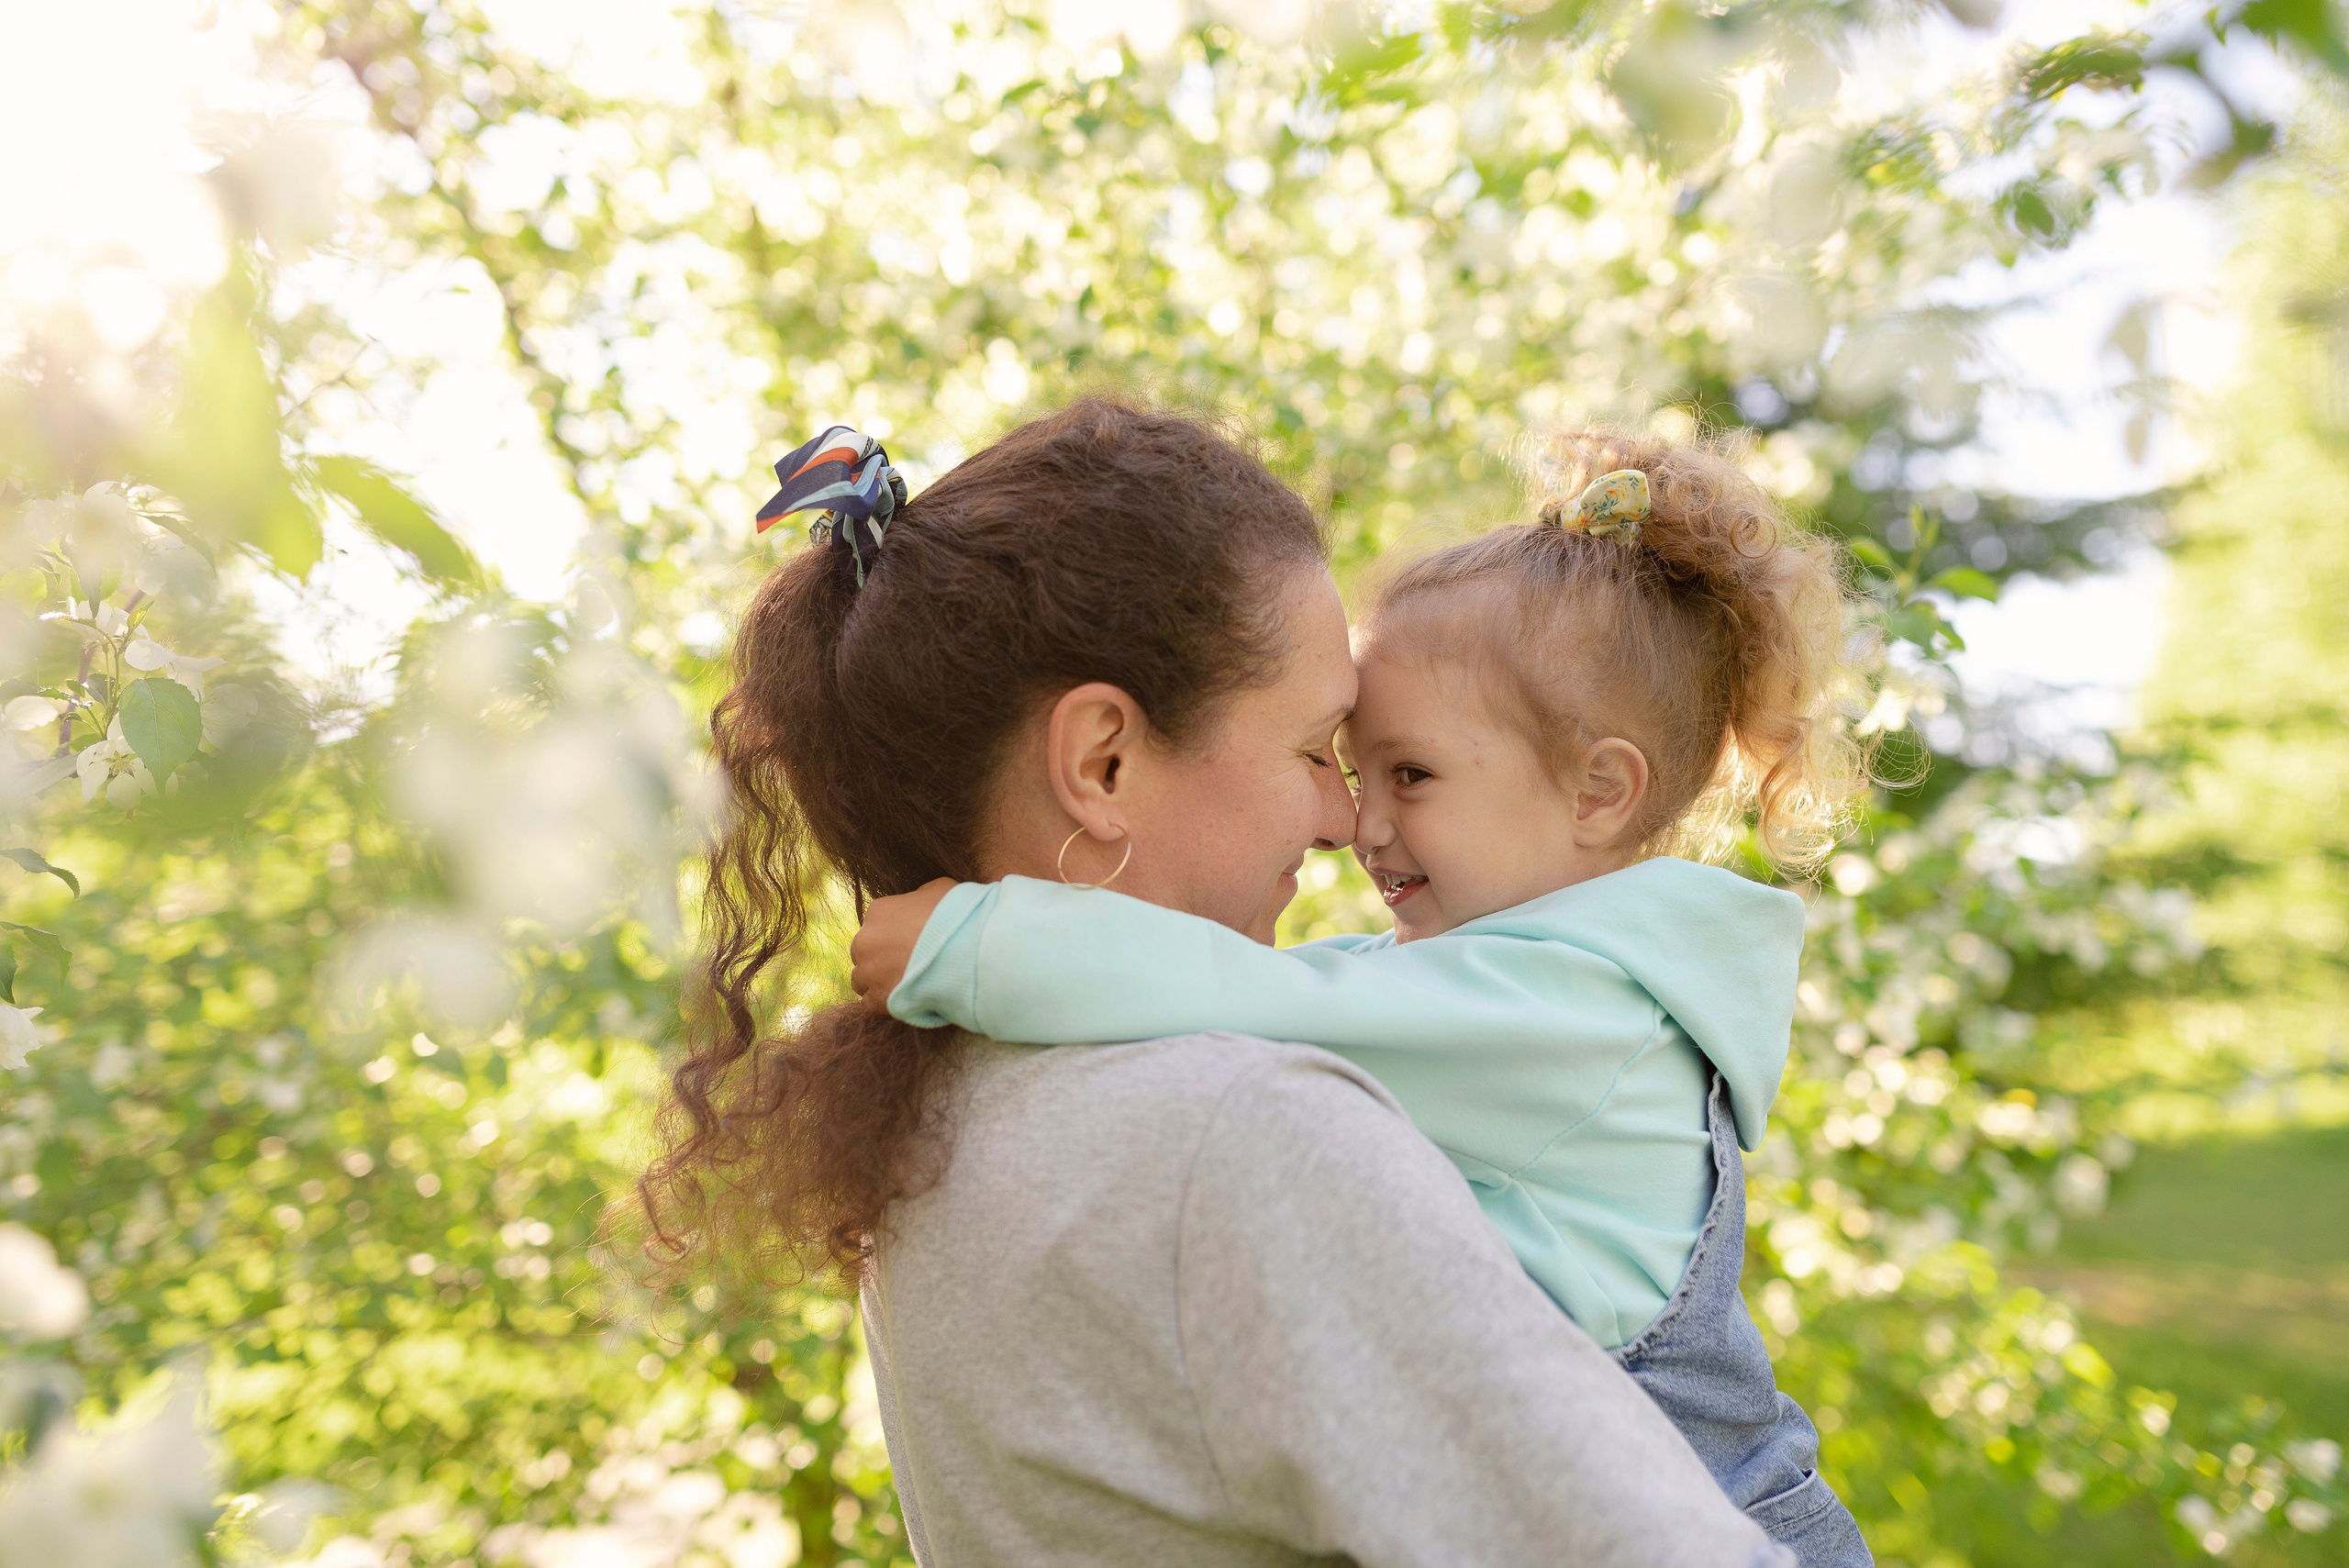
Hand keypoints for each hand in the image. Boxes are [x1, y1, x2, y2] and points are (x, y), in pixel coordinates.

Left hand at [850, 877, 958, 1011]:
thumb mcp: (940, 890)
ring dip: (878, 980)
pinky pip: (869, 1002)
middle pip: (865, 951)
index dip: (895, 934)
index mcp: (878, 911)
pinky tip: (902, 998)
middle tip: (908, 963)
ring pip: (861, 978)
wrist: (966, 953)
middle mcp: (865, 940)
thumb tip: (919, 902)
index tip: (912, 941)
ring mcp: (869, 971)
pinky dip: (883, 1001)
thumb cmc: (957, 917)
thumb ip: (920, 896)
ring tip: (905, 983)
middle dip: (881, 957)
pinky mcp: (877, 999)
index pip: (876, 923)